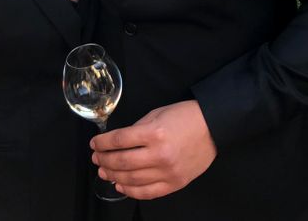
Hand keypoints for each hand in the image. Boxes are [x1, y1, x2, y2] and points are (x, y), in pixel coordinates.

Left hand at [90, 100, 216, 199]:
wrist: (212, 128)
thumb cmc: (184, 117)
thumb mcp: (157, 114)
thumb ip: (137, 129)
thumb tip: (119, 142)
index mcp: (154, 133)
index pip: (120, 140)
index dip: (103, 142)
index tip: (95, 143)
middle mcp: (160, 155)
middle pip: (123, 161)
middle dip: (104, 159)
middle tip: (96, 158)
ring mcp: (168, 172)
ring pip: (132, 179)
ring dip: (114, 175)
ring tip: (103, 171)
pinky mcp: (175, 184)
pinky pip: (148, 192)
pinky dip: (131, 191)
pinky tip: (120, 185)